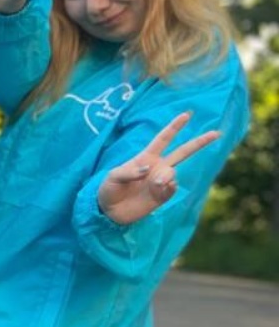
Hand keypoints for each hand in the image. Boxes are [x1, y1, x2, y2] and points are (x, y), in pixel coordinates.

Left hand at [97, 111, 220, 224]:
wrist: (110, 212)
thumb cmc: (108, 190)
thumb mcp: (112, 178)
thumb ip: (128, 172)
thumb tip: (148, 170)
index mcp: (145, 157)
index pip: (163, 139)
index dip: (174, 127)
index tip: (187, 115)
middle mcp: (157, 167)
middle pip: (183, 152)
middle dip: (199, 142)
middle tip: (217, 133)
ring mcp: (161, 181)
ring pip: (173, 173)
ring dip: (164, 177)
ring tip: (153, 184)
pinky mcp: (163, 195)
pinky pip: (172, 188)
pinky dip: (167, 188)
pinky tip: (158, 190)